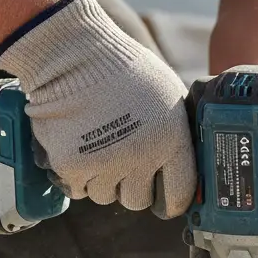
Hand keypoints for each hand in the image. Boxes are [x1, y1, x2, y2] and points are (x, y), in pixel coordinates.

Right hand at [0, 0, 195, 218]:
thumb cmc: (124, 70)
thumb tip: (184, 158)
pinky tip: (79, 147)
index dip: (173, 200)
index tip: (166, 200)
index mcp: (171, 141)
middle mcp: (141, 158)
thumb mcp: (167, 94)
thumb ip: (177, 130)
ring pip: (105, 196)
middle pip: (138, 201)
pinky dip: (77, 174)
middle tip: (123, 163)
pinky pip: (78, 189)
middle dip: (131, 186)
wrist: (74, 56)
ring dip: (102, 179)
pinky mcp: (72, 167)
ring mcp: (105, 165)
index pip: (180, 193)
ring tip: (99, 146)